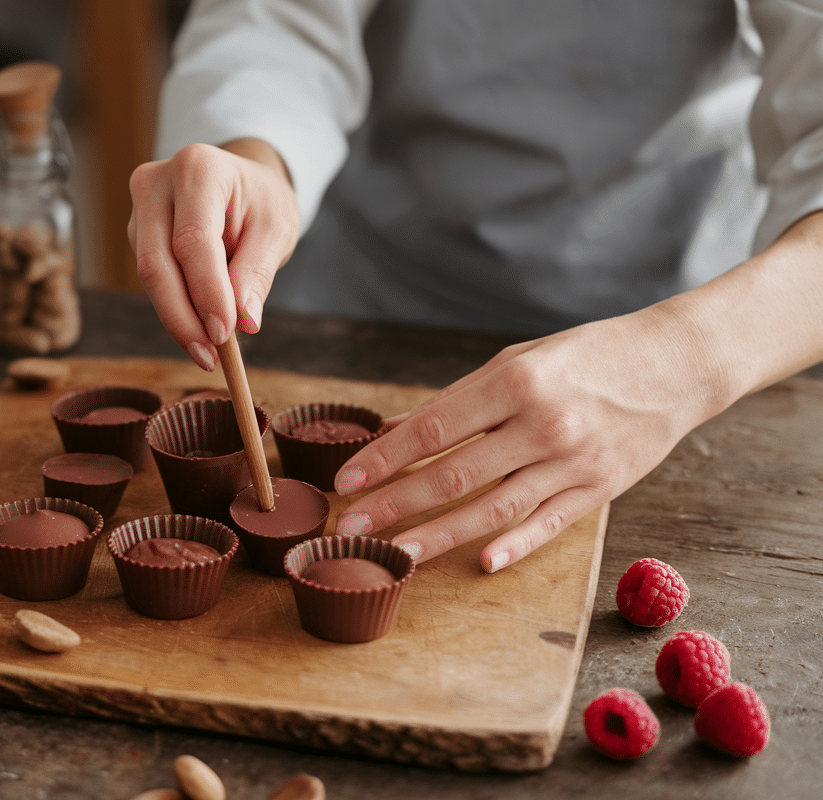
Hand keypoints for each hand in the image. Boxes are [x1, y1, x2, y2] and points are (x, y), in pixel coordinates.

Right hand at [127, 140, 298, 370]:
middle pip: (157, 262)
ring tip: (209, 350)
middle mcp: (156, 183)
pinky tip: (198, 328)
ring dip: (178, 318)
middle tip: (209, 356)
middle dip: (183, 316)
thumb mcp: (276, 230)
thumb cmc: (261, 201)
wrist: (243, 184)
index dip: (206, 292)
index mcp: (197, 169)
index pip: (193, 240)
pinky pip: (152, 279)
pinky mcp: (137, 233)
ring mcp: (140, 209)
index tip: (224, 333)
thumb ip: (257, 273)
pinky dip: (175, 308)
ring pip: (149, 275)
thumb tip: (243, 321)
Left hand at [333, 304, 728, 571]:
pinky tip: (479, 564)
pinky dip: (514, 546)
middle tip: (349, 525)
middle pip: (454, 474)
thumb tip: (391, 430)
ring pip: (493, 508)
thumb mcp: (517, 362)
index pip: (434, 428)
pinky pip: (547, 524)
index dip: (385, 458)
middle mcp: (542, 424)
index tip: (346, 479)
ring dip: (438, 534)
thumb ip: (456, 401)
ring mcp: (572, 461)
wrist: (675, 364)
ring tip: (394, 552)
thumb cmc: (584, 357)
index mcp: (515, 382)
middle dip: (395, 502)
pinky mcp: (598, 490)